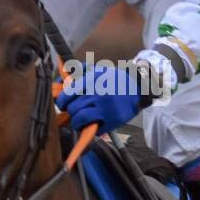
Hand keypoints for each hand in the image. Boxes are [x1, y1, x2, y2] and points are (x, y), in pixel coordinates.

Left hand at [60, 52, 175, 133]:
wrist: (138, 89)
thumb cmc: (115, 80)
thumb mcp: (99, 71)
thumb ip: (81, 73)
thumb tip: (62, 78)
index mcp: (93, 80)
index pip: (69, 93)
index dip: (61, 101)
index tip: (61, 104)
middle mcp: (98, 94)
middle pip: (73, 108)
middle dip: (70, 111)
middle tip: (72, 112)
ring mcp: (105, 108)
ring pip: (79, 119)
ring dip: (76, 122)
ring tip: (78, 120)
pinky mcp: (112, 120)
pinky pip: (92, 129)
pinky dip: (88, 129)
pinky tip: (91, 124)